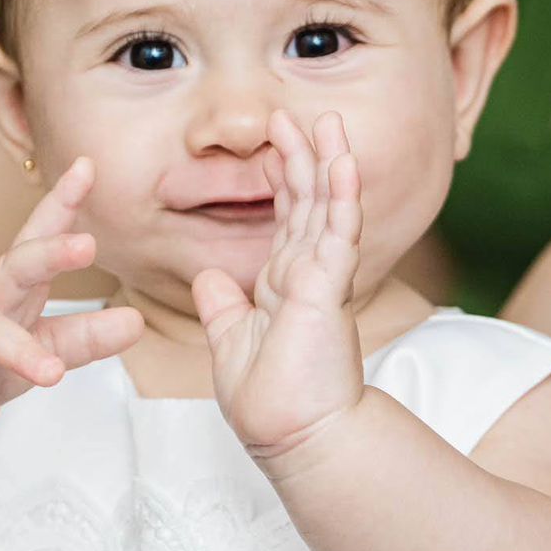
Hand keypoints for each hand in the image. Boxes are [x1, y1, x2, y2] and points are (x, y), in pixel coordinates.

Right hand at [0, 158, 141, 453]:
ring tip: (51, 375)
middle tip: (87, 246)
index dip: (63, 204)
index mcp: (12, 289)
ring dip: (16, 348)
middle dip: (49, 252)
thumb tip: (136, 322)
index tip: (89, 165)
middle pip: (13, 267)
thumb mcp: (33, 350)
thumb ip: (81, 338)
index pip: (38, 239)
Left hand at [192, 111, 364, 457]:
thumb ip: (223, 306)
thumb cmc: (268, 400)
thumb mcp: (231, 341)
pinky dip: (341, 195)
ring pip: (329, 207)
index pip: (288, 217)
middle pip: (310, 201)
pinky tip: (342, 162)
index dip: (284, 177)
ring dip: (330, 162)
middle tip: (300, 113)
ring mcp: (323, 278)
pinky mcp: (329, 288)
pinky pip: (337, 232)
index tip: (277, 138)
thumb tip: (207, 277)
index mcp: (286, 283)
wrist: (291, 437)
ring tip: (328, 121)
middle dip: (306, 156)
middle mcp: (308, 274)